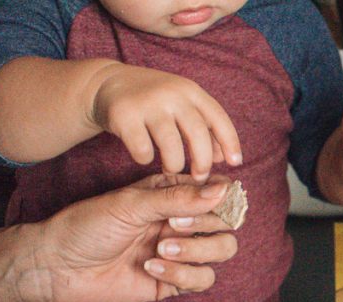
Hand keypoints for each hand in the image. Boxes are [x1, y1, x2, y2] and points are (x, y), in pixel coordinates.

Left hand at [39, 174, 238, 301]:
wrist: (58, 268)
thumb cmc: (86, 227)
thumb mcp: (132, 204)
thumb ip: (179, 199)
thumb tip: (223, 190)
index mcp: (171, 195)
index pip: (216, 191)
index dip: (220, 197)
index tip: (207, 200)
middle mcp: (180, 221)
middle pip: (225, 223)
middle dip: (204, 225)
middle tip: (172, 226)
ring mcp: (179, 253)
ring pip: (221, 250)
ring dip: (197, 251)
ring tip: (162, 250)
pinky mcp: (174, 281)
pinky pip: (202, 279)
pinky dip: (183, 275)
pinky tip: (152, 269)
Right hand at [91, 63, 241, 181]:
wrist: (107, 83)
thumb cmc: (154, 102)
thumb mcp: (181, 106)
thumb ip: (204, 128)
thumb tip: (223, 158)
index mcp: (190, 91)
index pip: (218, 118)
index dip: (230, 143)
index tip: (235, 164)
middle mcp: (171, 94)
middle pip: (198, 135)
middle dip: (202, 162)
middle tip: (199, 177)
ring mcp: (147, 103)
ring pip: (171, 147)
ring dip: (174, 165)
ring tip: (171, 168)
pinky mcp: (124, 115)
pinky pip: (143, 151)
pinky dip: (145, 159)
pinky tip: (143, 154)